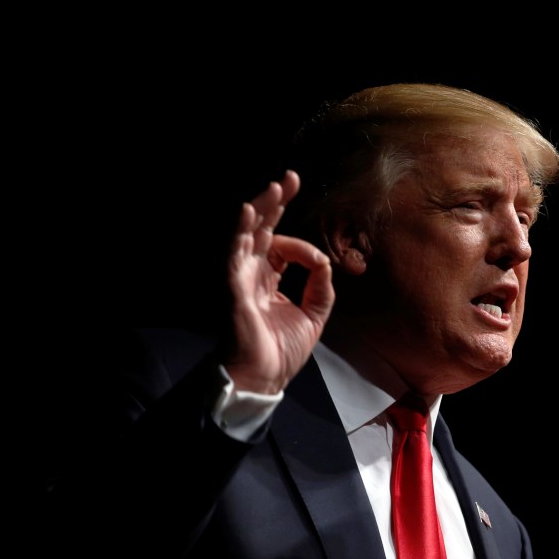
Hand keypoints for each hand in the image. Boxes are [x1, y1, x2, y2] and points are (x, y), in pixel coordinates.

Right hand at [223, 170, 333, 393]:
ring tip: (273, 188)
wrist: (263, 379)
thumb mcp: (313, 316)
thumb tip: (325, 261)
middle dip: (275, 203)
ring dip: (260, 209)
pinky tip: (248, 212)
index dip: (303, 246)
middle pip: (262, 230)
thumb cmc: (280, 351)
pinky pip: (234, 255)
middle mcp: (252, 274)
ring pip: (247, 235)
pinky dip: (240, 232)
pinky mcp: (233, 288)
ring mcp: (240, 278)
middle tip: (289, 179)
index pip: (282, 246)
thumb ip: (321, 287)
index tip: (319, 262)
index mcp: (268, 279)